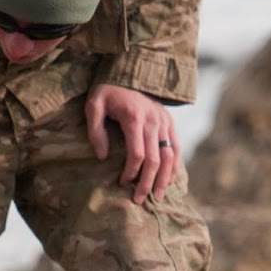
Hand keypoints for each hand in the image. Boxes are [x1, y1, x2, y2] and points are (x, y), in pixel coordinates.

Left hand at [85, 83, 182, 204]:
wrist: (127, 71)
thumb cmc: (107, 91)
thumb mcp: (94, 106)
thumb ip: (95, 130)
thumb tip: (103, 156)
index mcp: (135, 118)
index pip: (138, 153)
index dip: (131, 172)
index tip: (122, 183)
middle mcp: (154, 120)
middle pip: (155, 159)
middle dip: (147, 182)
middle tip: (139, 200)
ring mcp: (164, 121)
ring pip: (170, 156)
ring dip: (165, 179)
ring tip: (158, 196)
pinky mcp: (169, 121)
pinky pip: (176, 147)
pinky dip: (175, 166)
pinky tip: (170, 180)